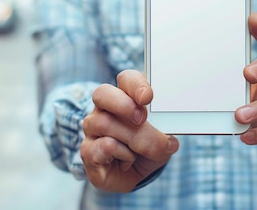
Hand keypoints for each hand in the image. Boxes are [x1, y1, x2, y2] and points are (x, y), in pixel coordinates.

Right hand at [80, 70, 179, 192]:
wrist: (137, 177)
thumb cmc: (148, 149)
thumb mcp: (163, 140)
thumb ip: (164, 134)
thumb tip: (168, 139)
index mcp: (125, 97)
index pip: (126, 79)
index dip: (136, 85)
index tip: (148, 97)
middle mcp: (104, 109)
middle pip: (102, 94)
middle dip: (123, 104)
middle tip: (141, 118)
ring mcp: (92, 129)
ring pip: (104, 123)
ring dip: (132, 138)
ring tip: (144, 150)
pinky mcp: (88, 150)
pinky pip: (104, 146)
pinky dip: (123, 155)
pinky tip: (128, 161)